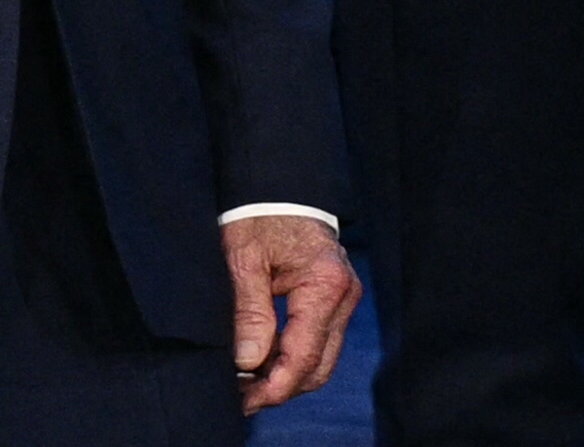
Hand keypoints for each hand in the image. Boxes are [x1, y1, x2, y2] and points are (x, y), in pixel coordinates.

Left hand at [222, 212, 360, 409]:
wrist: (278, 184)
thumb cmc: (259, 213)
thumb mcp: (243, 258)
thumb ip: (249, 312)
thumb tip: (248, 363)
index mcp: (325, 284)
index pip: (303, 356)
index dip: (273, 386)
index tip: (243, 399)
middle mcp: (343, 296)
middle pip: (317, 367)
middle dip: (279, 388)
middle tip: (240, 397)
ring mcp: (343, 300)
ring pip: (319, 360)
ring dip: (285, 376)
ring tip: (246, 382)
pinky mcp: (334, 300)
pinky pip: (317, 342)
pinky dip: (291, 356)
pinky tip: (261, 359)